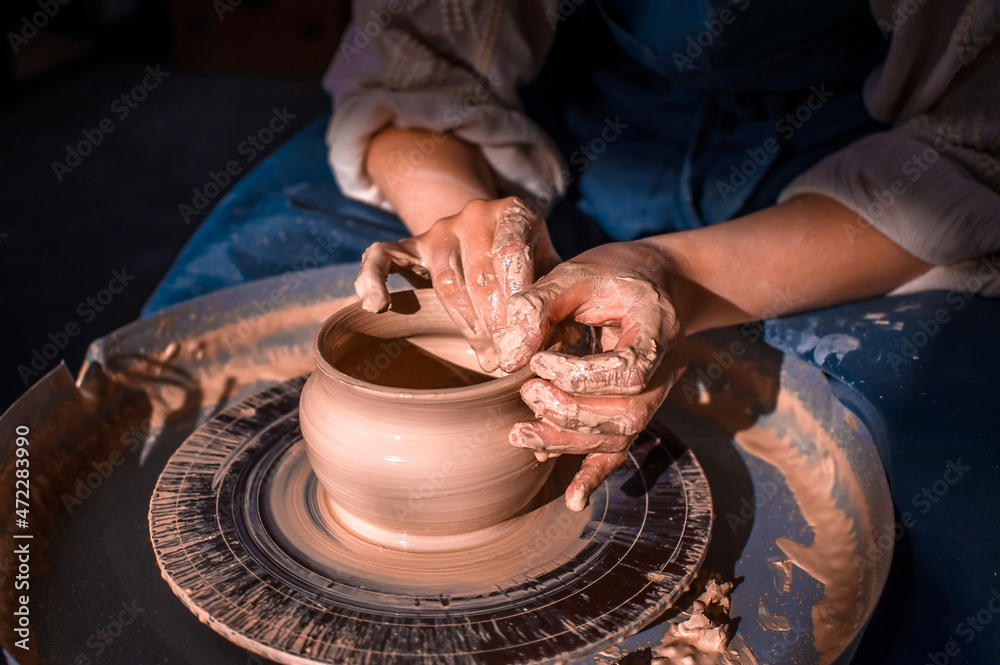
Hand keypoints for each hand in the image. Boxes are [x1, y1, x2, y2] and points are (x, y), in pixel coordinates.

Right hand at [354, 196, 559, 370]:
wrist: (489, 229)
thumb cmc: (529, 262)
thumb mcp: (549, 268)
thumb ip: (556, 297)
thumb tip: (565, 345)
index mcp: (514, 212)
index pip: (512, 254)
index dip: (516, 300)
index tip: (523, 339)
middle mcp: (475, 212)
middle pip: (480, 272)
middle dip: (495, 320)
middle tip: (507, 356)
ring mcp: (440, 227)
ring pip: (445, 278)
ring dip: (465, 320)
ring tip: (484, 351)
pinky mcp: (410, 243)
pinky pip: (382, 256)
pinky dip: (374, 279)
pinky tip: (377, 305)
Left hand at [496, 242, 688, 510]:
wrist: (657, 283)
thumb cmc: (612, 274)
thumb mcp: (575, 273)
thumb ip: (539, 306)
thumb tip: (508, 356)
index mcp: (658, 328)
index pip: (630, 371)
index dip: (580, 375)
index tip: (537, 360)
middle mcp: (667, 369)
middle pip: (628, 414)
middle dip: (569, 412)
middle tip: (526, 392)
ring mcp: (657, 394)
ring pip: (621, 436)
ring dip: (569, 441)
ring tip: (520, 434)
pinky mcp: (638, 409)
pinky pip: (623, 449)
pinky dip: (596, 474)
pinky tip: (572, 499)